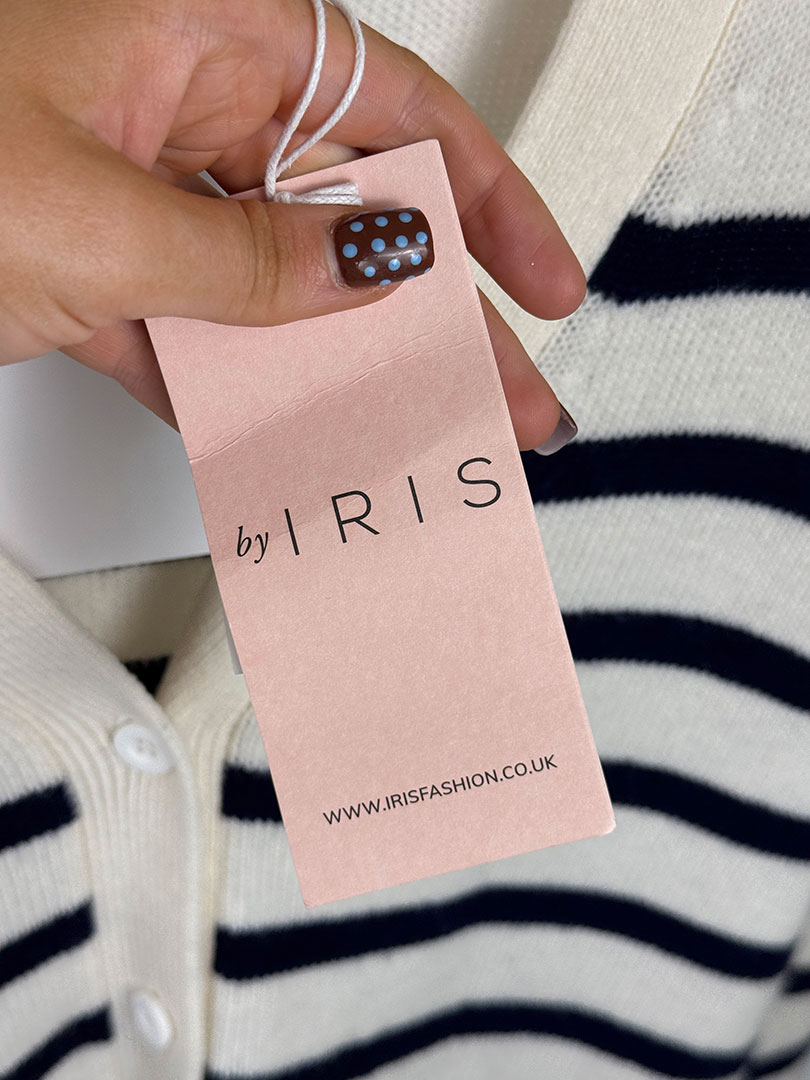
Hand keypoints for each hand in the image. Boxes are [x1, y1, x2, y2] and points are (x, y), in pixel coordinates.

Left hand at [0, 0, 584, 449]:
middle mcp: (180, 107)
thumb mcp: (95, 213)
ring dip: (350, 375)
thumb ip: (248, 257)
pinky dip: (244, 396)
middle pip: (354, 218)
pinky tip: (299, 443)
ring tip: (418, 434)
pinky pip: (201, 339)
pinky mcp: (99, 276)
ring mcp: (141, 199)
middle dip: (440, 317)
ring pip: (282, 294)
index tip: (543, 279)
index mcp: (201, 33)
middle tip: (505, 392)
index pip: (396, 112)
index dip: (487, 202)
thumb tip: (371, 270)